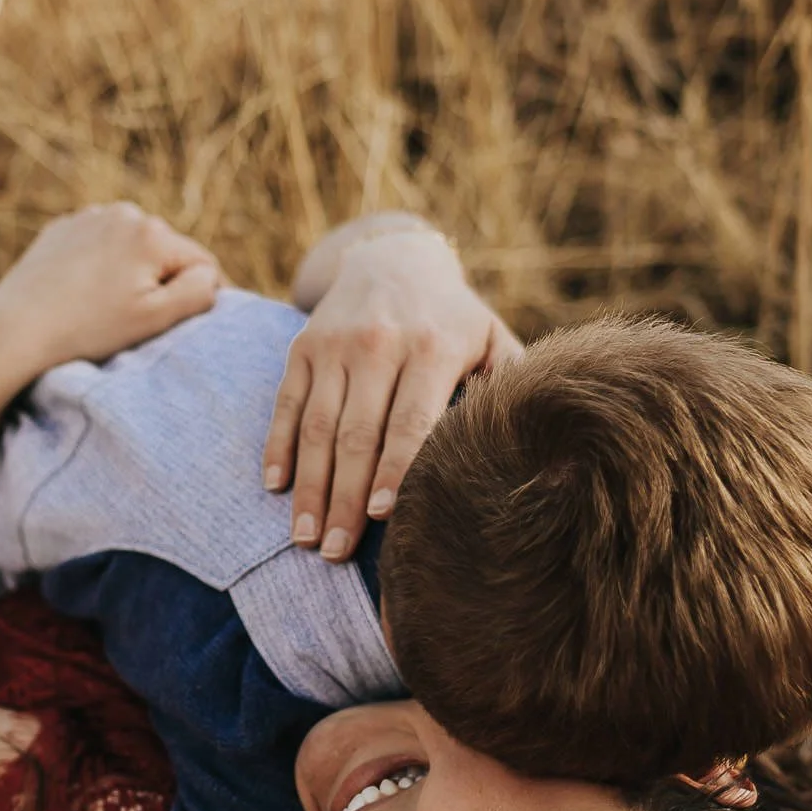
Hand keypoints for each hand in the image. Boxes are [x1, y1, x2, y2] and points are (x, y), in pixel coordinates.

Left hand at [0, 203, 223, 391]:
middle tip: (129, 319)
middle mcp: (124, 213)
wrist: (13, 330)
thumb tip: (210, 274)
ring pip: (132, 249)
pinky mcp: (62, 228)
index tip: (171, 323)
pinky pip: (99, 247)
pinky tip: (80, 293)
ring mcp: (89, 217)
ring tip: (103, 307)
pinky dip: (99, 267)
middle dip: (159, 282)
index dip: (197, 297)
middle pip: (166, 253)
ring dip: (129, 273)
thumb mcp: (155, 318)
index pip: (203, 264)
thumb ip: (199, 292)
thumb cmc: (88, 330)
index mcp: (152, 233)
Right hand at [263, 229, 522, 558]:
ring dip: (309, 486)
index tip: (381, 517)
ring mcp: (335, 345)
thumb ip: (508, 386)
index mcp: (431, 348)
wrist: (395, 258)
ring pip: (316, 426)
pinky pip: (286, 404)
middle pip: (357, 435)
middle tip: (334, 552)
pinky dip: (278, 446)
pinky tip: (276, 487)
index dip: (395, 470)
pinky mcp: (303, 347)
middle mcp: (378, 344)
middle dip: (343, 498)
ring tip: (305, 537)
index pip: (410, 422)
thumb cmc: (454, 319)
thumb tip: (535, 447)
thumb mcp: (491, 338)